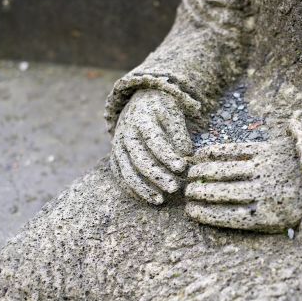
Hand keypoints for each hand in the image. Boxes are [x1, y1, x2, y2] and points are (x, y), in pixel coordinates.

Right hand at [110, 89, 192, 204]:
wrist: (139, 100)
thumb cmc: (161, 109)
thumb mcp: (173, 113)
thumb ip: (179, 132)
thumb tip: (186, 153)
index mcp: (142, 120)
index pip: (155, 141)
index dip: (168, 156)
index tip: (182, 168)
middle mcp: (126, 134)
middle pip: (140, 159)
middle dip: (157, 176)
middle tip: (174, 188)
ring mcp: (118, 146)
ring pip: (127, 171)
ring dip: (143, 188)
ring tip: (160, 200)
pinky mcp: (115, 156)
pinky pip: (120, 176)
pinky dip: (132, 189)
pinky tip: (147, 198)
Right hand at [185, 139, 301, 232]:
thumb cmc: (297, 204)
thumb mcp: (280, 222)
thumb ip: (251, 221)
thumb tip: (217, 216)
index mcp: (267, 215)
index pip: (226, 216)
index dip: (205, 213)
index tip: (191, 211)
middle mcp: (263, 192)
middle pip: (221, 192)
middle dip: (199, 193)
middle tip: (187, 192)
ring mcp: (263, 168)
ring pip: (224, 171)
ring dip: (202, 172)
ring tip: (191, 174)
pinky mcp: (266, 150)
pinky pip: (234, 150)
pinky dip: (215, 152)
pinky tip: (202, 154)